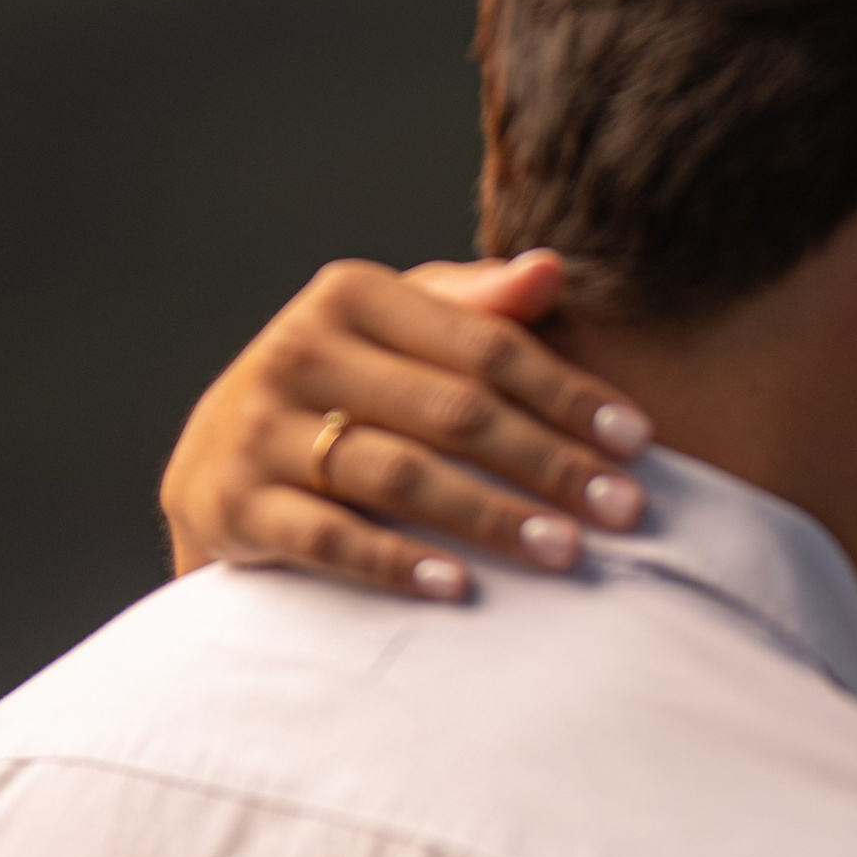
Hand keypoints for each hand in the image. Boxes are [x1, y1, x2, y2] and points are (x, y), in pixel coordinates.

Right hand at [158, 251, 653, 601]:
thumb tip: (554, 269)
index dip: (567, 395)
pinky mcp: (233, 502)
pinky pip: (328, 537)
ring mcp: (258, 427)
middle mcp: (299, 349)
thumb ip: (477, 307)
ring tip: (565, 553)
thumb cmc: (343, 392)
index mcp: (351, 296)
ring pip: (397, 473)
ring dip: (489, 516)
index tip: (640, 442)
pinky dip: (394, 561)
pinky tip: (459, 587)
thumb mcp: (401, 333)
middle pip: (452, 411)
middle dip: (548, 463)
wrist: (216, 467)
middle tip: (625, 512)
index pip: (484, 346)